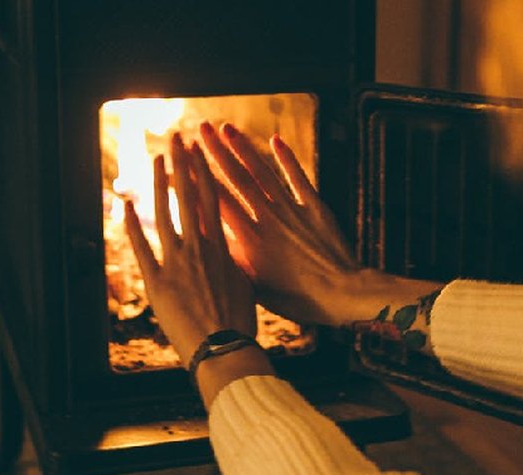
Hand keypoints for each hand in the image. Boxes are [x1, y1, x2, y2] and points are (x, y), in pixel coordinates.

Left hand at [123, 133, 256, 365]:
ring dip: (158, 184)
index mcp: (222, 248)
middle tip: (176, 138)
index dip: (205, 172)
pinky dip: (131, 224)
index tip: (200, 151)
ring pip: (164, 213)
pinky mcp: (157, 282)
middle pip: (189, 196)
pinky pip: (141, 247)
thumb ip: (233, 262)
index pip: (213, 200)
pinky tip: (123, 203)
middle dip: (182, 164)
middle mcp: (199, 248)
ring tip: (155, 160)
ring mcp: (176, 263)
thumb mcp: (245, 285)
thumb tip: (230, 251)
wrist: (224, 349)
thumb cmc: (240, 323)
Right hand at [198, 122, 439, 325]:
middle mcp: (268, 218)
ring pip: (263, 172)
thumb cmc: (297, 299)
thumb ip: (235, 261)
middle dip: (215, 151)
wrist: (342, 295)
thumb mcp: (257, 287)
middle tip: (199, 129)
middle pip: (236, 178)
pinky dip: (287, 158)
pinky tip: (276, 139)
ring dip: (244, 148)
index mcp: (250, 240)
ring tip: (226, 127)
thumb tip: (212, 241)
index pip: (216, 202)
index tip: (181, 160)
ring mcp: (292, 210)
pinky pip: (298, 177)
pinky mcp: (315, 207)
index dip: (196, 179)